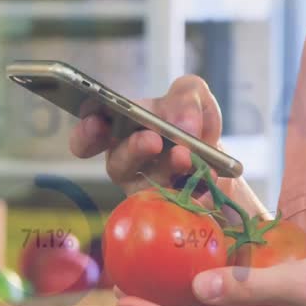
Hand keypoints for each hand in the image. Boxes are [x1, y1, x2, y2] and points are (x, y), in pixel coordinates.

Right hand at [68, 75, 222, 195]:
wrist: (220, 160)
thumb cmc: (192, 124)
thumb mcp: (192, 97)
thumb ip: (186, 96)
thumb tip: (184, 124)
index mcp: (120, 132)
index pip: (88, 138)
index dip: (86, 134)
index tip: (97, 124)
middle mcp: (127, 165)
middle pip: (118, 164)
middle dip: (134, 149)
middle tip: (153, 140)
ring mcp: (147, 191)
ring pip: (148, 187)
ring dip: (168, 169)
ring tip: (186, 156)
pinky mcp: (173, 209)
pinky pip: (180, 203)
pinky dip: (197, 188)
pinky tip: (210, 174)